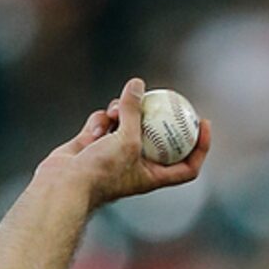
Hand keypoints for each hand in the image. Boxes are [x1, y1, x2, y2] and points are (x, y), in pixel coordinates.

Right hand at [34, 77, 211, 209]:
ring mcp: (115, 154)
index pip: (187, 166)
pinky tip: (93, 130)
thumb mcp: (126, 139)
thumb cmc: (101, 171)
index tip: (203, 122)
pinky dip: (100, 121)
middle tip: (161, 94)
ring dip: (121, 112)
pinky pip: (104, 122)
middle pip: (156, 137)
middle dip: (155, 115)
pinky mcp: (95, 143)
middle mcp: (136, 166)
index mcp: (153, 176)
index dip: (200, 147)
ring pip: (127, 122)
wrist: (65, 185)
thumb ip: (133, 111)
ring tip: (113, 112)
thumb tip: (138, 84)